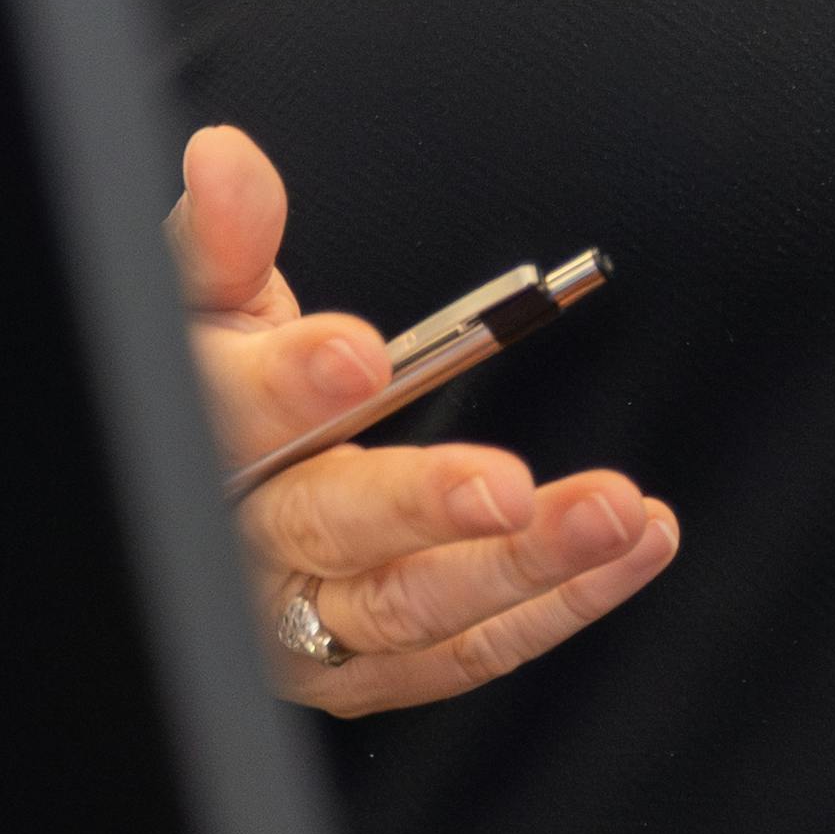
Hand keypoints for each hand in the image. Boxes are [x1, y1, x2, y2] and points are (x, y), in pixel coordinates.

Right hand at [179, 122, 680, 716]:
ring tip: (616, 513)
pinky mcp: (367, 672)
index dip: (287, 385)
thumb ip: (227, 237)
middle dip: (420, 507)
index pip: (229, 415)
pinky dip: (562, 606)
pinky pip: (470, 652)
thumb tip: (230, 161)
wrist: (206, 524)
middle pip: (327, 530)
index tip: (354, 357)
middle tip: (507, 486)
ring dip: (525, 565)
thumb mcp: (208, 308)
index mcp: (202, 443)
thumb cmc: (217, 398)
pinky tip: (632, 551)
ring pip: (412, 608)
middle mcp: (245, 551)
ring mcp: (306, 628)